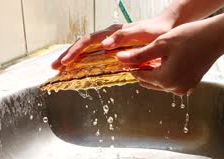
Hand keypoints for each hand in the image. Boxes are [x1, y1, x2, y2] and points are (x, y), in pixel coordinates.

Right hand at [51, 16, 173, 69]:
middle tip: (54, 67)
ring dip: (73, 57)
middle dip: (68, 55)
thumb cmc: (159, 31)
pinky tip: (78, 66)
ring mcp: (112, 40)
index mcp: (114, 32)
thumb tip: (104, 45)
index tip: (65, 62)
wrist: (169, 26)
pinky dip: (84, 58)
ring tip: (60, 68)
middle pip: (83, 44)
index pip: (89, 41)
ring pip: (87, 47)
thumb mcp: (144, 34)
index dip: (75, 52)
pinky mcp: (115, 46)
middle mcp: (110, 35)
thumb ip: (125, 38)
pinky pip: (95, 51)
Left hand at [117, 20, 223, 94]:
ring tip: (152, 57)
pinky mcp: (192, 85)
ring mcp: (184, 88)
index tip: (126, 57)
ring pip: (161, 83)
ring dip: (155, 73)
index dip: (132, 66)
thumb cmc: (189, 37)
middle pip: (150, 82)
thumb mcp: (161, 44)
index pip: (140, 76)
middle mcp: (175, 88)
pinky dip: (167, 74)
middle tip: (137, 57)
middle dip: (143, 71)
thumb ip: (139, 55)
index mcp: (165, 79)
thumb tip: (120, 60)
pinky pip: (173, 82)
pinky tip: (168, 61)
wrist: (215, 38)